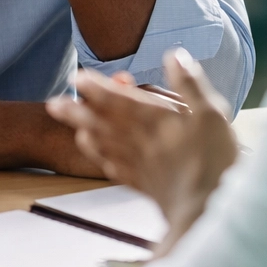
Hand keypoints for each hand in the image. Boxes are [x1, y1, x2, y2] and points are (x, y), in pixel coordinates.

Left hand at [46, 50, 237, 237]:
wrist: (207, 211)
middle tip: (53, 104)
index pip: (118, 100)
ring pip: (105, 147)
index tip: (78, 78)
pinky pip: (116, 171)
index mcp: (153, 121)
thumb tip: (173, 54)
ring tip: (74, 130)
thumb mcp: (211, 114)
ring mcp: (139, 167)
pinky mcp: (145, 187)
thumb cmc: (213, 160)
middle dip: (76, 112)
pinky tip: (103, 160)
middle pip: (102, 123)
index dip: (97, 88)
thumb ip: (189, 83)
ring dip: (86, 134)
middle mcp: (139, 142)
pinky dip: (105, 161)